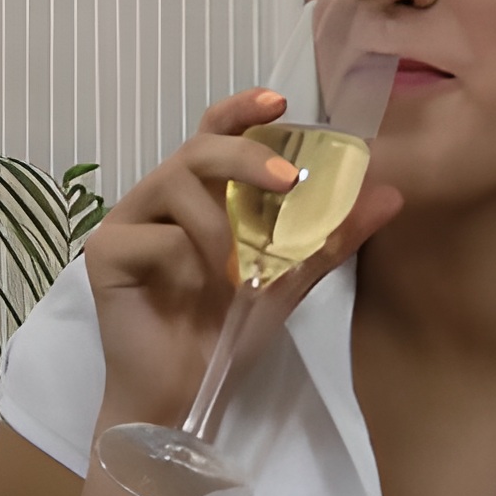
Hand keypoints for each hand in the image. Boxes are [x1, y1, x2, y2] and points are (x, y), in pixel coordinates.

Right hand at [81, 87, 402, 426]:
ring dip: (217, 227)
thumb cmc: (226, 334)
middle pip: (196, 149)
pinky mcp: (105, 252)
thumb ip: (328, 238)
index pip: (214, 133)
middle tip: (286, 180)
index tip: (280, 101)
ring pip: (173, 183)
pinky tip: (190, 292)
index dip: (242, 109)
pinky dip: (183, 261)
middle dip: (244, 155)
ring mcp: (129, 221)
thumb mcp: (287, 281)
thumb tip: (390, 195)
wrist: (186, 395)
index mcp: (200, 195)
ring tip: (234, 274)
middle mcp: (161, 198)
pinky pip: (151, 236)